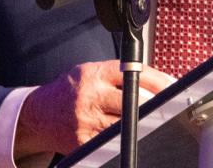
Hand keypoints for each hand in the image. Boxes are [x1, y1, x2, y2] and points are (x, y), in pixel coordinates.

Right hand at [13, 60, 174, 158]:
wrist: (40, 114)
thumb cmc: (72, 89)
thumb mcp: (93, 71)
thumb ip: (121, 74)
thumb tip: (161, 80)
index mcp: (95, 74)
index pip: (134, 74)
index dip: (158, 81)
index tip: (173, 87)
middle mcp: (91, 96)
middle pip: (134, 101)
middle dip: (155, 104)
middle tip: (171, 107)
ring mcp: (86, 121)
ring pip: (126, 124)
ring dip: (143, 123)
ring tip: (154, 121)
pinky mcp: (83, 142)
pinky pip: (112, 141)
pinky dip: (126, 137)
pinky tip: (132, 134)